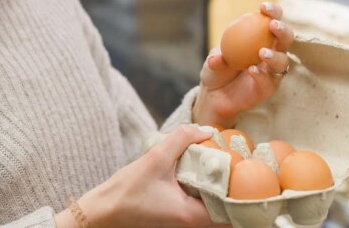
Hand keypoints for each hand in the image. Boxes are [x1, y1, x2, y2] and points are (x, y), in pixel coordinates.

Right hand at [56, 126, 228, 227]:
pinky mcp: (177, 216)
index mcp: (193, 216)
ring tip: (220, 163)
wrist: (102, 212)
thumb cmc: (126, 192)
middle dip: (232, 185)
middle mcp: (192, 223)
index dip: (242, 190)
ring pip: (213, 205)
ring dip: (217, 186)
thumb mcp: (155, 159)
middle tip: (236, 161)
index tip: (246, 168)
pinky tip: (200, 171)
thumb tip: (206, 129)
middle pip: (225, 206)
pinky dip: (204, 189)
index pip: (232, 209)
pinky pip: (200, 203)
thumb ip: (182, 139)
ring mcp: (185, 221)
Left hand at [193, 2, 294, 127]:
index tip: (263, 7)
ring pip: (283, 61)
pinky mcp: (269, 88)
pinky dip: (262, 75)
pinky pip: (270, 81)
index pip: (272, 20)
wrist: (215, 96)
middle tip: (273, 25)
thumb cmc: (216, 70)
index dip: (273, 11)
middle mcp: (272, 52)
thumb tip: (218, 58)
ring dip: (275, 55)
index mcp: (260, 38)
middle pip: (286, 39)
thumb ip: (216, 59)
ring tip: (261, 52)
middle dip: (283, 29)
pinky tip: (252, 70)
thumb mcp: (212, 62)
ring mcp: (272, 71)